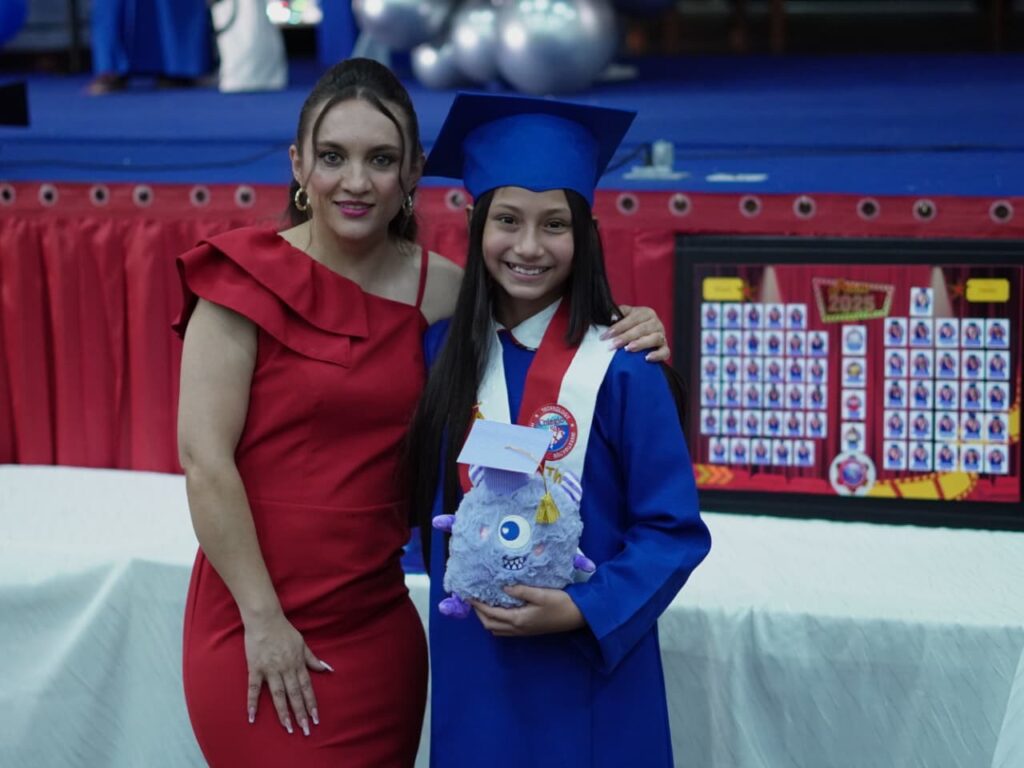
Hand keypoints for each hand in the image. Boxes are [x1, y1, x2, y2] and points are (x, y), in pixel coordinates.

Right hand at [243, 612, 331, 734]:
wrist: (265, 620)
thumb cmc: (284, 631)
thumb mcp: (303, 643)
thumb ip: (313, 659)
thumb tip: (328, 669)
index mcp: (298, 664)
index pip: (307, 688)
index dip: (311, 703)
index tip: (315, 718)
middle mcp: (286, 669)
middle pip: (295, 695)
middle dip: (301, 713)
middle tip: (305, 730)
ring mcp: (270, 670)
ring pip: (278, 695)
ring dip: (283, 712)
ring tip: (288, 728)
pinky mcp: (255, 669)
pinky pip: (253, 688)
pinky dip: (252, 703)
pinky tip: (252, 717)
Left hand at [469, 586, 585, 636]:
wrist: (578, 617)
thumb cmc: (560, 603)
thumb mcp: (541, 594)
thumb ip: (521, 591)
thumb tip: (502, 588)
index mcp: (518, 619)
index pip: (490, 613)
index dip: (477, 605)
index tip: (468, 595)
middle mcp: (518, 629)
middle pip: (490, 625)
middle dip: (479, 613)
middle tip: (473, 599)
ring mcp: (523, 632)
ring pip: (497, 629)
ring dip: (487, 618)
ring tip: (484, 604)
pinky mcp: (528, 631)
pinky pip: (505, 630)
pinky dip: (497, 621)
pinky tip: (500, 610)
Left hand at [604, 305, 670, 361]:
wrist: (643, 334)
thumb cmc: (631, 325)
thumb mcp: (625, 316)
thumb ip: (618, 314)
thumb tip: (612, 317)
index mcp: (646, 313)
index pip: (632, 319)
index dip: (618, 327)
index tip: (606, 335)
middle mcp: (656, 323)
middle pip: (642, 329)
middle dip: (626, 337)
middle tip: (614, 344)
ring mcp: (662, 335)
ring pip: (654, 338)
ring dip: (641, 343)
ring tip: (629, 348)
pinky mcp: (665, 348)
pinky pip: (665, 352)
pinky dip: (657, 355)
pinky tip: (647, 358)